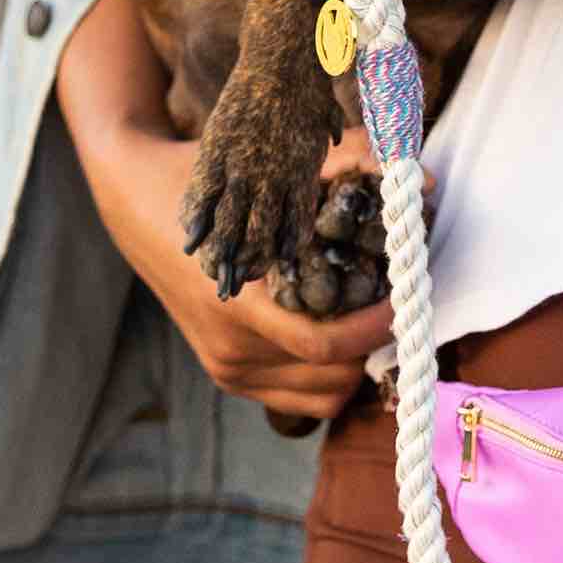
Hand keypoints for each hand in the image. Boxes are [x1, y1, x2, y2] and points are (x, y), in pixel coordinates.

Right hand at [55, 0, 423, 432]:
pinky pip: (300, 396)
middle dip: (374, 342)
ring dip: (355, 362)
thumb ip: (349, 166)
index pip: (325, 345)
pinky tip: (336, 327)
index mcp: (239, 303)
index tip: (405, 295)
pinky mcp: (229, 375)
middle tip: (394, 298)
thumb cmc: (209, 179)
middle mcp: (232, 348)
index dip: (377, 328)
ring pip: (323, 396)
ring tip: (367, 312)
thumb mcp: (271, 167)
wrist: (138, 205)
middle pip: (334, 376)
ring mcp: (228, 368)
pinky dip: (329, 373)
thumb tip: (424, 184)